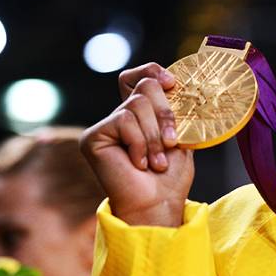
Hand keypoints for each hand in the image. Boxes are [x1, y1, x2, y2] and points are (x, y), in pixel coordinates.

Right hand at [80, 63, 193, 226]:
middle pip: (145, 86)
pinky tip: (139, 164)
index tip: (173, 83)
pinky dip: (139, 143)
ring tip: (158, 161)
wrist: (158, 203)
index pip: (138, 77)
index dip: (153, 71)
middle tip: (172, 143)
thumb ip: (177, 111)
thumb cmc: (170, 177)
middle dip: (165, 114)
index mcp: (142, 114)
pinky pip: (123, 121)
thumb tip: (178, 84)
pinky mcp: (93, 136)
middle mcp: (121, 116)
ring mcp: (105, 126)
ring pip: (137, 104)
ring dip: (155, 136)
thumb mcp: (182, 137)